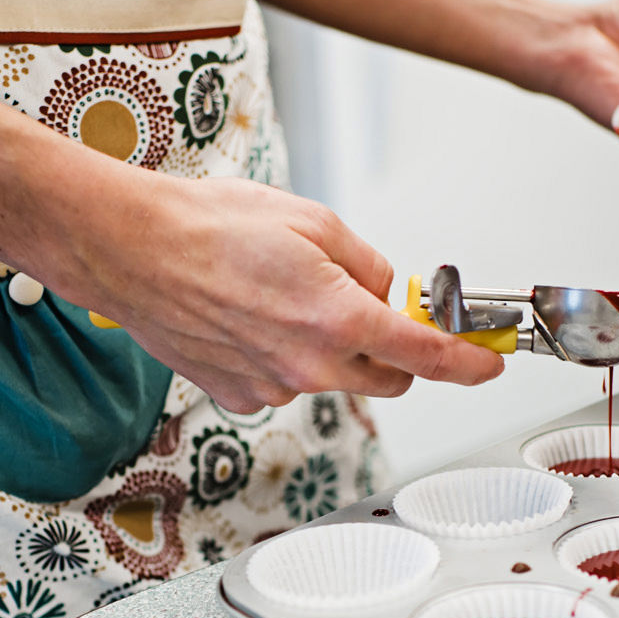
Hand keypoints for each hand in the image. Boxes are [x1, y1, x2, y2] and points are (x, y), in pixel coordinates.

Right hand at [69, 175, 504, 414]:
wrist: (130, 250)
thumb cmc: (210, 226)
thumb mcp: (313, 221)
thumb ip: (365, 265)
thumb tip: (386, 292)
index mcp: (338, 319)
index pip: (427, 357)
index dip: (468, 363)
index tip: (488, 364)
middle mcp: (310, 366)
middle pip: (387, 378)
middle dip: (394, 349)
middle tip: (365, 303)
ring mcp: (273, 387)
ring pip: (332, 377)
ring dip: (328, 346)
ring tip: (278, 294)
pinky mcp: (240, 396)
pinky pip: (286, 381)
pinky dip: (283, 355)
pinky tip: (249, 317)